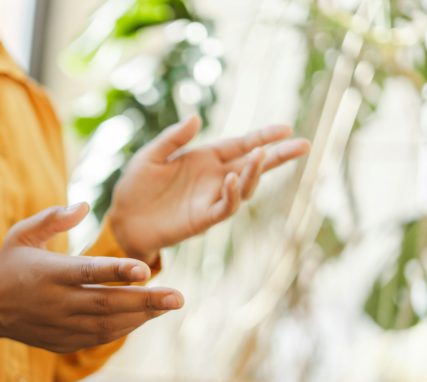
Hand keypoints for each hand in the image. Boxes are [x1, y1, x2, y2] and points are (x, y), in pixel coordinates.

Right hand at [0, 203, 184, 352]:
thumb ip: (53, 219)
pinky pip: (98, 338)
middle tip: (179, 297)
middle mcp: (56, 302)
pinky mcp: (61, 341)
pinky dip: (123, 329)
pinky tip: (143, 318)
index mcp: (48, 273)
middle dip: (146, 301)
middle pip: (107, 303)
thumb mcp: (22, 234)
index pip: (88, 272)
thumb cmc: (9, 264)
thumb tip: (84, 206)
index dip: (118, 270)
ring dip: (140, 316)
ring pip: (107, 324)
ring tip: (168, 306)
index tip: (147, 269)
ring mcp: (59, 325)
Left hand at [108, 116, 310, 263]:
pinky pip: (224, 207)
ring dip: (255, 171)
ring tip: (261, 154)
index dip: (263, 136)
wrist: (123, 219)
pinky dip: (232, 194)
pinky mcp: (203, 218)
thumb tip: (196, 117)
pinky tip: (233, 178)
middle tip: (303, 145)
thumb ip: (173, 138)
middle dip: (278, 155)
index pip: (241, 145)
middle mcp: (214, 177)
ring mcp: (211, 198)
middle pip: (253, 165)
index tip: (286, 127)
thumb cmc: (136, 186)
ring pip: (245, 186)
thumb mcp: (151, 155)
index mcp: (205, 158)